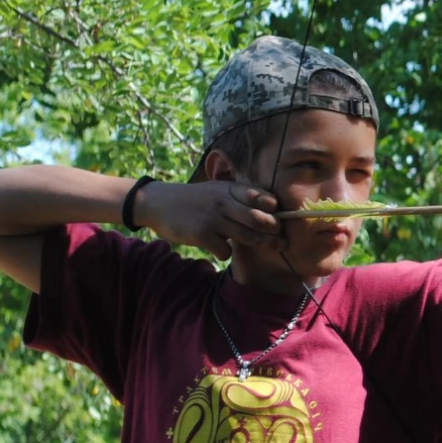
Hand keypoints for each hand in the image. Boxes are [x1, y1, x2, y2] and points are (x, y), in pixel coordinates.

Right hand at [137, 180, 284, 260]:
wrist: (158, 203)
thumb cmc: (196, 199)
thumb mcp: (217, 189)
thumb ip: (240, 196)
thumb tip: (273, 207)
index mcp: (229, 189)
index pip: (261, 197)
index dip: (276, 208)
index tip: (282, 217)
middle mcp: (223, 202)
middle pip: (259, 219)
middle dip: (275, 230)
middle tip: (283, 238)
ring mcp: (212, 219)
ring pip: (247, 236)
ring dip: (263, 244)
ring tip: (272, 246)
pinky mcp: (201, 234)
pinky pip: (225, 250)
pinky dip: (226, 253)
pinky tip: (222, 250)